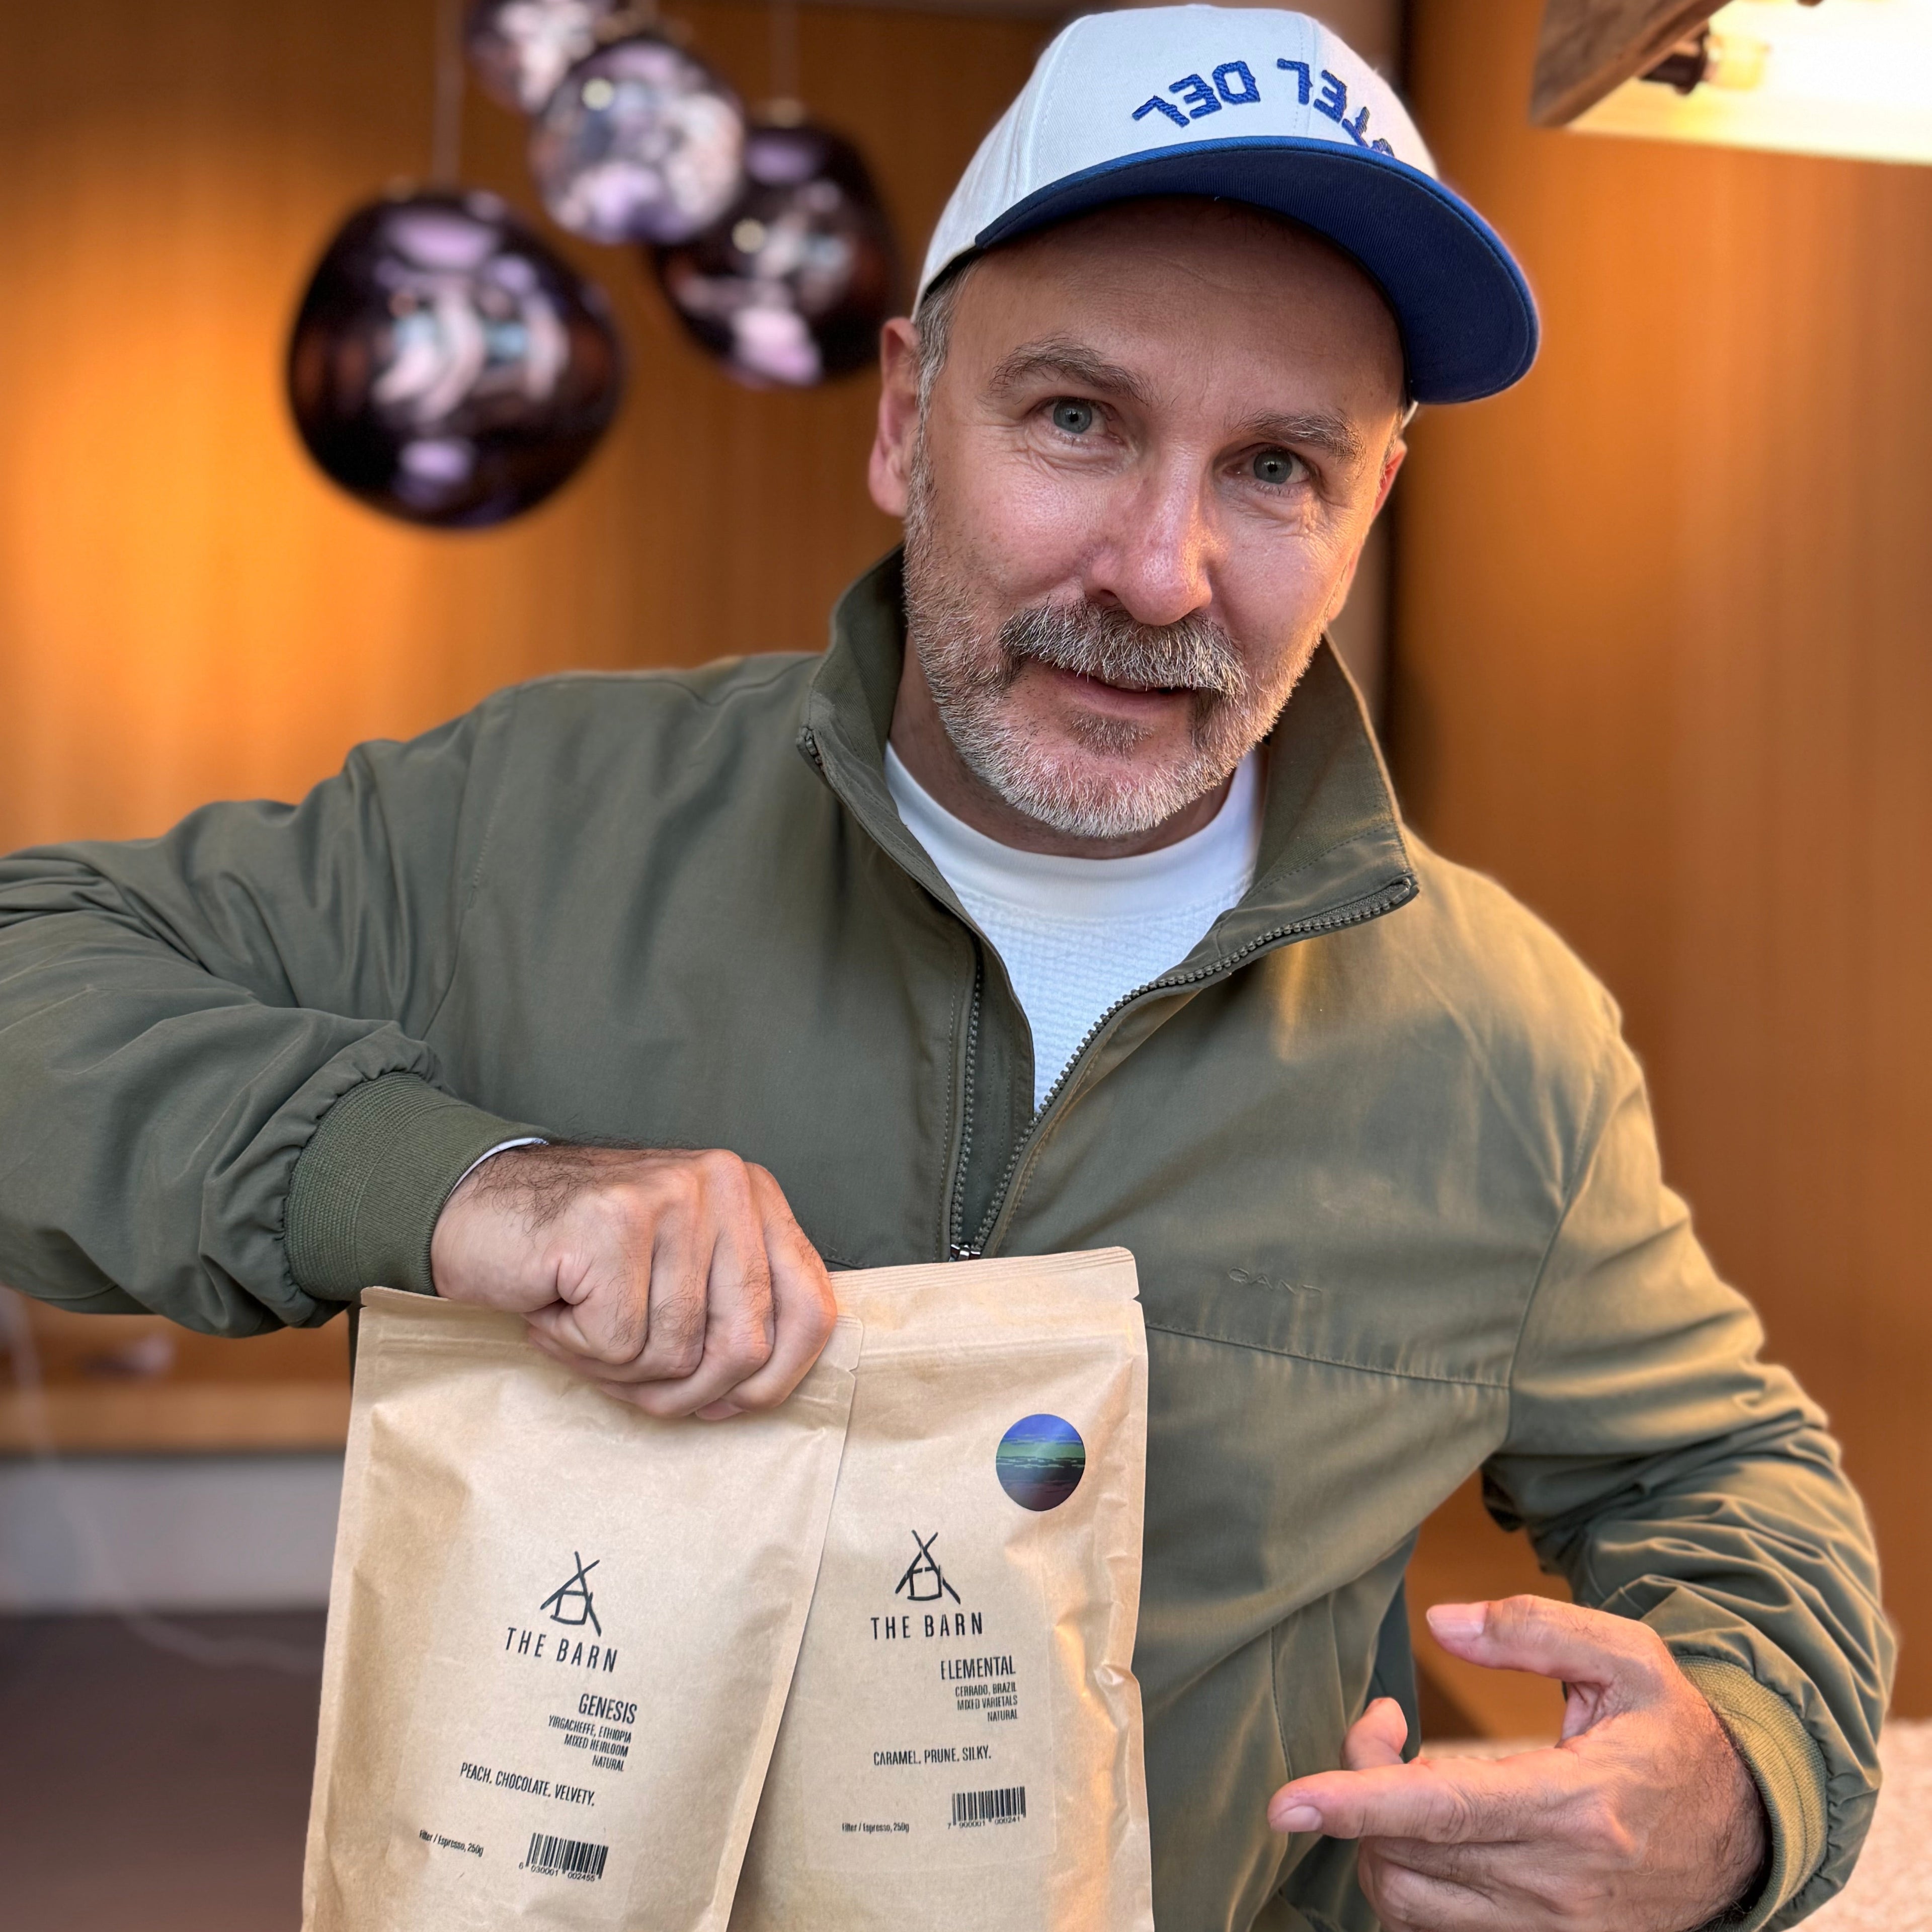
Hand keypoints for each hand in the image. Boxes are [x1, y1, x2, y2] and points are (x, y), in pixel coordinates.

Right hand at [429, 1144, 836, 1420]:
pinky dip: (576, 1349)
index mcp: (753, 1196)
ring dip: (616, 1368)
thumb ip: (735, 1313)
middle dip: (682, 1388)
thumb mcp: (679, 1279)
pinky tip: (553, 1307)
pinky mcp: (612, 1222)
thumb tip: (767, 1387)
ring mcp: (670, 1196)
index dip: (773, 1380)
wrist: (473, 1212)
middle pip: (744, 1346)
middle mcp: (723, 1184)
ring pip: (676, 1352)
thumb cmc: (582, 1263)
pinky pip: (619, 1343)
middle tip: (625, 1370)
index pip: (812, 1310)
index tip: (724, 1403)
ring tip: (579, 1323)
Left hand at [1266, 1596, 1767, 1931]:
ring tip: (1398, 1775)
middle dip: (1359, 1789)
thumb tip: (1441, 1622)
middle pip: (1407, 1855)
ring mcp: (1551, 1931)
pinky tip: (1419, 1829)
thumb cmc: (1673, 1733)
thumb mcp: (1627, 1658)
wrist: (1745, 1833)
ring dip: (1375, 1839)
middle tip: (1379, 1724)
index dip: (1356, 1800)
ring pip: (1410, 1903)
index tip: (1286, 1801)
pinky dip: (1406, 1881)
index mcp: (1576, 1805)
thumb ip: (1533, 1629)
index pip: (1440, 1809)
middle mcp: (1558, 1883)